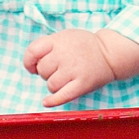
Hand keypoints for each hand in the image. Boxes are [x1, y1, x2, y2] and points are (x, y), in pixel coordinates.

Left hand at [23, 27, 138, 107]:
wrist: (109, 53)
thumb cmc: (83, 46)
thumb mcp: (65, 36)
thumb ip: (47, 46)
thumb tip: (31, 66)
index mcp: (58, 40)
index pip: (33, 51)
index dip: (29, 62)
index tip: (33, 67)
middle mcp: (65, 54)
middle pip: (42, 70)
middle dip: (47, 72)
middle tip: (60, 69)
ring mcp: (74, 69)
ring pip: (50, 84)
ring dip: (54, 84)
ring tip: (66, 78)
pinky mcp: (82, 84)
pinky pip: (62, 96)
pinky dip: (52, 101)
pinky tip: (46, 102)